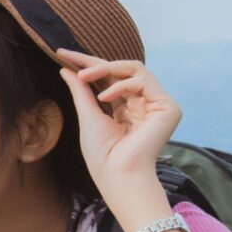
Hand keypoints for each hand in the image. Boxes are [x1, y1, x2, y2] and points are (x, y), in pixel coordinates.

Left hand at [57, 48, 180, 216]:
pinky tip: (104, 97)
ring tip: (84, 77)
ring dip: (105, 69)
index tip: (62, 56)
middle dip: (93, 61)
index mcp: (126, 108)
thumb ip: (82, 91)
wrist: (118, 174)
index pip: (109, 79)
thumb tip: (67, 70)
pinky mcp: (168, 108)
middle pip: (121, 70)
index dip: (87, 65)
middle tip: (68, 57)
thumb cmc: (102, 155)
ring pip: (134, 69)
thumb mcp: (88, 116)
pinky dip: (121, 84)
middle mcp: (143, 104)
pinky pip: (143, 81)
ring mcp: (157, 105)